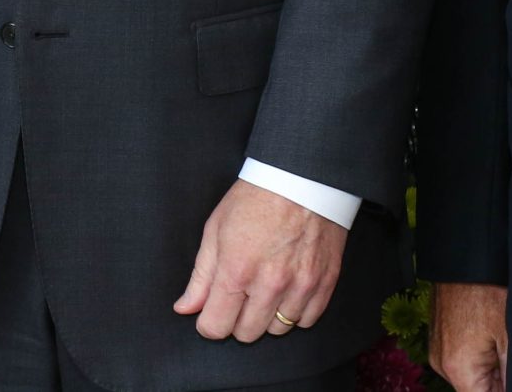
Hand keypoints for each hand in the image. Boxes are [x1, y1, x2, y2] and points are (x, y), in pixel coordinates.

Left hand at [171, 178, 347, 343]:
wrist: (302, 176)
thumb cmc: (256, 198)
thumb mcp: (216, 229)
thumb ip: (201, 275)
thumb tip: (186, 307)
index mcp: (237, 270)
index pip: (215, 327)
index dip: (209, 322)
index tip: (213, 310)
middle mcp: (270, 283)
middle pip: (246, 334)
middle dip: (238, 319)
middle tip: (241, 293)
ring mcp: (300, 285)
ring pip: (278, 330)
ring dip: (268, 315)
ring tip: (266, 287)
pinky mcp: (325, 282)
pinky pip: (307, 320)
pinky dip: (296, 311)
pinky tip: (288, 289)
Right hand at [429, 281, 507, 391]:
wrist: (464, 257)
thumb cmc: (485, 289)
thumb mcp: (509, 337)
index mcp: (458, 368)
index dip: (505, 390)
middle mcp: (442, 364)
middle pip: (477, 389)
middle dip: (498, 378)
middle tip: (508, 349)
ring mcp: (439, 350)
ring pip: (471, 374)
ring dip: (490, 366)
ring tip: (500, 338)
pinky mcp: (440, 338)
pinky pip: (462, 357)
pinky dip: (479, 352)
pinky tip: (490, 332)